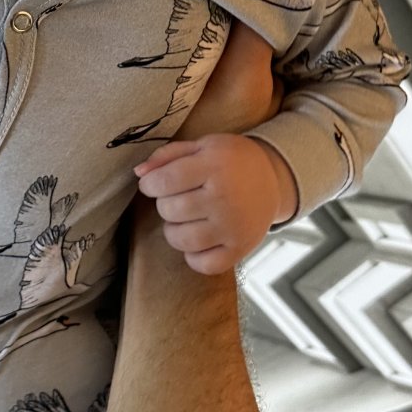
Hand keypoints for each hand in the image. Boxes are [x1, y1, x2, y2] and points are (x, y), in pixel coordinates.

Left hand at [133, 132, 290, 274]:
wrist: (273, 179)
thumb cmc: (231, 160)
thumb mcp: (202, 146)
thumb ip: (167, 156)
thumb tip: (138, 173)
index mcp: (215, 165)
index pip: (165, 181)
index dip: (150, 184)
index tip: (153, 184)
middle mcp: (224, 197)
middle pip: (170, 210)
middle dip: (165, 204)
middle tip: (178, 198)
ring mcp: (233, 227)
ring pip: (182, 239)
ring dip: (173, 231)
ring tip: (184, 220)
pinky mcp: (240, 249)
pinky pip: (204, 265)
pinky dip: (193, 257)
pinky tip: (198, 241)